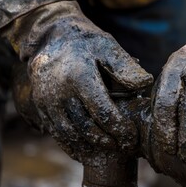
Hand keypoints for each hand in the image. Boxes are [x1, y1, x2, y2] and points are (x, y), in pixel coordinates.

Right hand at [6, 1, 152, 161]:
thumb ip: (126, 67)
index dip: (119, 130)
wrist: (49, 35)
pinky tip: (84, 150)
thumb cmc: (84, 42)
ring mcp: (46, 101)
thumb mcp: (107, 46)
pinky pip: (56, 132)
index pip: (103, 113)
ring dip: (89, 147)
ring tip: (106, 151)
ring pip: (70, 134)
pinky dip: (70, 145)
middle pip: (86, 128)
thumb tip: (145, 84)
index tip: (131, 138)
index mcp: (80, 77)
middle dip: (107, 142)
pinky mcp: (39, 106)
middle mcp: (59, 92)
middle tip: (123, 148)